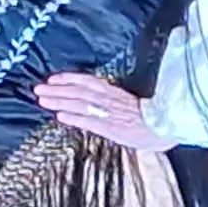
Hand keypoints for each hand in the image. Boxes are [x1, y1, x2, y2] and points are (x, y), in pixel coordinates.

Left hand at [34, 71, 168, 152]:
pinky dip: (74, 117)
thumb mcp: (134, 105)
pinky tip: (59, 116)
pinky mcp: (112, 127)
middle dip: (57, 90)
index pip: (89, 81)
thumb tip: (102, 102)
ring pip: (80, 103)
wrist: (170, 125)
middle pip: (78, 91)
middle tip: (37, 89)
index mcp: (116, 93)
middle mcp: (110, 100)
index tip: (53, 78)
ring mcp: (109, 113)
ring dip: (59, 100)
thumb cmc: (157, 118)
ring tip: (41, 99)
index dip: (70, 79)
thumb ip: (117, 102)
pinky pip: (90, 120)